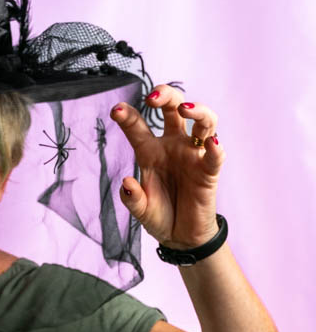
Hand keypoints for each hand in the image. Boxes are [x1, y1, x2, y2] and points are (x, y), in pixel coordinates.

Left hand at [110, 84, 225, 247]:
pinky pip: (215, 156)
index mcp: (149, 150)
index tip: (116, 110)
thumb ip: (132, 197)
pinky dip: (215, 148)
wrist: (181, 236)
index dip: (127, 115)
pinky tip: (212, 143)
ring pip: (203, 122)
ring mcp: (192, 156)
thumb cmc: (159, 214)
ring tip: (184, 108)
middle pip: (172, 109)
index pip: (137, 125)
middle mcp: (171, 146)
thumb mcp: (140, 209)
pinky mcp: (208, 171)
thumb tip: (127, 182)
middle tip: (152, 98)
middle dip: (165, 95)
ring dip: (196, 110)